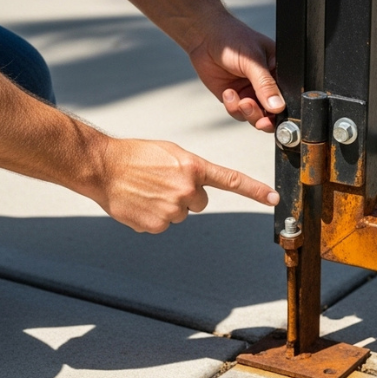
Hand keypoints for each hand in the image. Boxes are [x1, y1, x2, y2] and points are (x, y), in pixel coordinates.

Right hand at [91, 138, 278, 232]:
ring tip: (147, 190)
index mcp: (193, 168)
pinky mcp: (156, 225)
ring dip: (168, 205)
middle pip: (201, 202)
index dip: (255, 190)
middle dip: (187, 195)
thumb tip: (199, 186)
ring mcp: (172, 210)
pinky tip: (140, 202)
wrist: (103, 166)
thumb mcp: (170, 153)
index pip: (232, 181)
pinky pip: (163, 224)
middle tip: (163, 183)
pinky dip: (153, 216)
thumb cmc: (135, 156)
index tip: (273, 198)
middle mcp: (187, 190)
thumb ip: (191, 169)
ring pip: (181, 214)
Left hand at [188, 13, 282, 131]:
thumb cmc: (233, 39)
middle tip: (260, 121)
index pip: (287, 96)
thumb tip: (278, 106)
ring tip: (242, 102)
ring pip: (255, 116)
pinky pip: (238, 112)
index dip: (283, 110)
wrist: (205, 37)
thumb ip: (265, 84)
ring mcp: (250, 92)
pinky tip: (228, 92)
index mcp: (278, 73)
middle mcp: (266, 85)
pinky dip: (233, 107)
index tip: (275, 115)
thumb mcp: (253, 61)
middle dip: (265, 119)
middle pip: (272, 113)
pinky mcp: (234, 97)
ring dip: (249, 113)